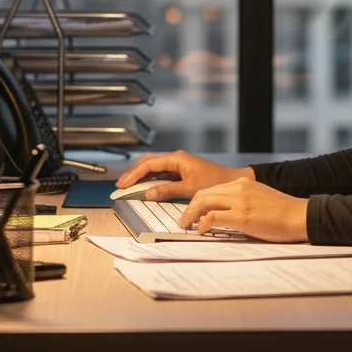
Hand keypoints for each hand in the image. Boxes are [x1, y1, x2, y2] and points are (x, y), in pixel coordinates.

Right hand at [114, 150, 252, 201]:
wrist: (232, 182)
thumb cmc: (215, 182)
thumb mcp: (190, 189)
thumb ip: (168, 190)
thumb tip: (148, 193)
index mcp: (177, 158)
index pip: (148, 164)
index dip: (133, 174)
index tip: (122, 184)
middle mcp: (176, 158)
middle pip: (148, 162)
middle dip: (133, 173)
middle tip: (120, 185)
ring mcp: (178, 164)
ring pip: (153, 167)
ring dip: (140, 175)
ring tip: (128, 186)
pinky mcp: (181, 171)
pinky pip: (161, 173)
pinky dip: (150, 179)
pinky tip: (144, 187)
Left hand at [179, 178, 308, 243]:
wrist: (298, 215)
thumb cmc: (281, 212)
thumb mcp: (258, 198)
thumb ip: (241, 201)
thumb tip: (223, 215)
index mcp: (242, 183)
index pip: (210, 189)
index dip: (196, 202)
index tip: (190, 213)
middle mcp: (238, 187)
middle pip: (203, 194)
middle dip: (189, 208)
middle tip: (183, 222)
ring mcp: (239, 200)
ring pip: (204, 202)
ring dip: (191, 215)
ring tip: (186, 227)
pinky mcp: (242, 215)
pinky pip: (214, 216)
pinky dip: (203, 223)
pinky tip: (201, 230)